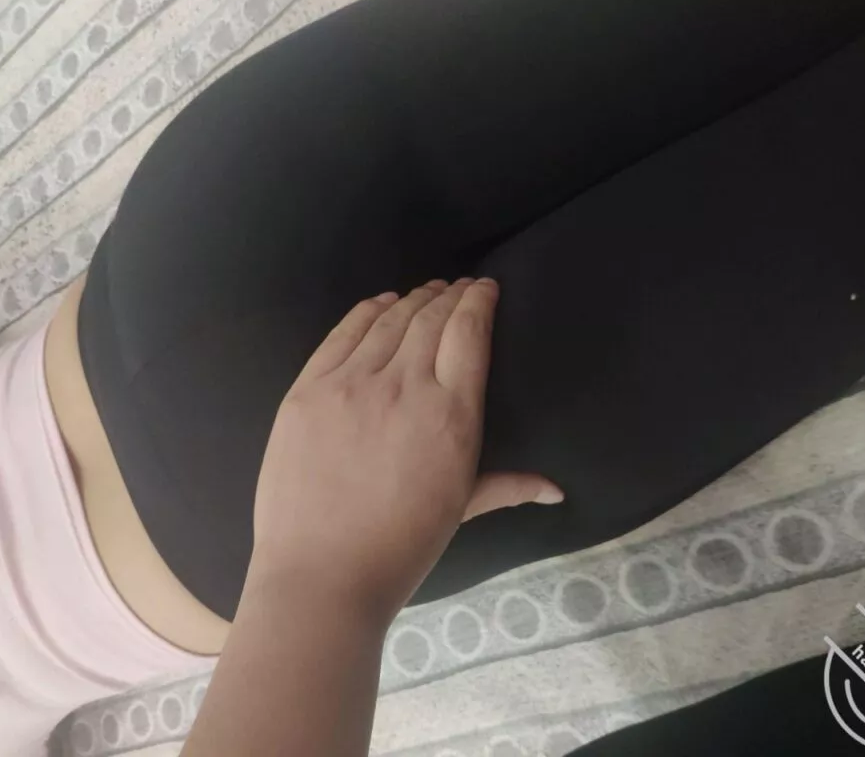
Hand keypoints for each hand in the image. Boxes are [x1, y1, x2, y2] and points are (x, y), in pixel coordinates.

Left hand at [251, 277, 562, 622]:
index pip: (468, 333)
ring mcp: (350, 384)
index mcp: (451, 415)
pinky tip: (381, 304)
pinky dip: (366, 312)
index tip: (486, 289)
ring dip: (412, 299)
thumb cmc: (401, 548)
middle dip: (449, 295)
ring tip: (427, 292)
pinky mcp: (307, 390)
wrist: (321, 576)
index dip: (478, 302)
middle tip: (460, 288)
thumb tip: (557, 490)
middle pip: (430, 319)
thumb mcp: (460, 511)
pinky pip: (341, 334)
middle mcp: (404, 386)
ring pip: (388, 321)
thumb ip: (508, 486)